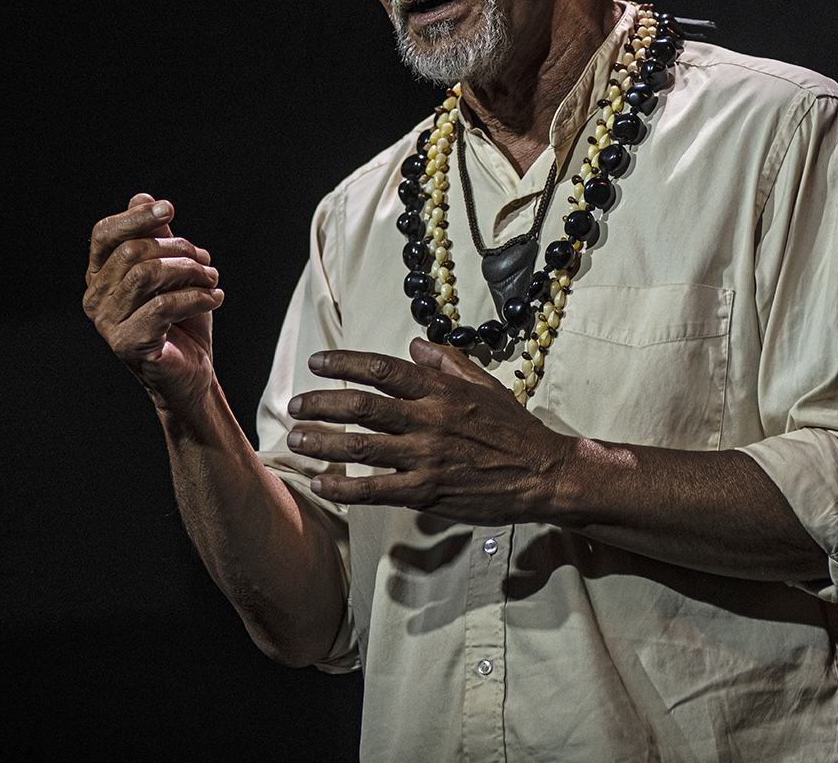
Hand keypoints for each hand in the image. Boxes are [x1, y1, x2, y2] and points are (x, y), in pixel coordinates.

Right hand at [84, 193, 224, 408]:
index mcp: (100, 276)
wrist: (192, 370)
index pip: (104, 235)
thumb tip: (141, 197)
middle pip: (132, 252)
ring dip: (190, 272)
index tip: (169, 209)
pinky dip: (196, 297)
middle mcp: (95, 298)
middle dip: (177, 249)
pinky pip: (163, 306)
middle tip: (206, 261)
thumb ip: (156, 237)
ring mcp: (108, 323)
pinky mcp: (128, 343)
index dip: (135, 217)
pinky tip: (214, 299)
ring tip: (212, 280)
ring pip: (147, 275)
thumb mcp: (172, 271)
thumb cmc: (181, 320)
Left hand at [286, 338, 573, 523]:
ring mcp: (427, 457)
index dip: (345, 363)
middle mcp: (429, 420)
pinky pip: (377, 489)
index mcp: (442, 391)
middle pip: (363, 406)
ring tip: (297, 439)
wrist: (542, 474)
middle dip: (322, 403)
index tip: (318, 362)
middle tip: (295, 404)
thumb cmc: (513, 428)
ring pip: (363, 447)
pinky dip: (346, 487)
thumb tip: (413, 344)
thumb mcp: (484, 383)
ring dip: (324, 442)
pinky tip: (322, 482)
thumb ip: (447, 362)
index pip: (383, 370)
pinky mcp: (428, 492)